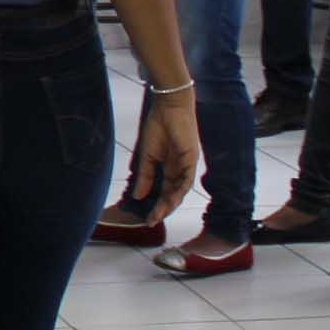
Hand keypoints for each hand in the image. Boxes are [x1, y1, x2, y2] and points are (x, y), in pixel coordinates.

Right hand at [128, 89, 203, 223]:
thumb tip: (138, 196)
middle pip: (173, 195)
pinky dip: (180, 189)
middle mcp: (180, 170)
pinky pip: (188, 178)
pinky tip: (171, 199)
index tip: (148, 219)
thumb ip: (145, 176)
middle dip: (163, 209)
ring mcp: (187, 165)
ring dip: (171, 203)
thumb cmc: (158, 127)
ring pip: (181, 190)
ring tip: (160, 213)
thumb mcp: (147, 156)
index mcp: (170, 168)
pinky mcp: (192, 158)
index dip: (157, 206)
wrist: (168, 108)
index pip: (165, 192)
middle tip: (152, 221)